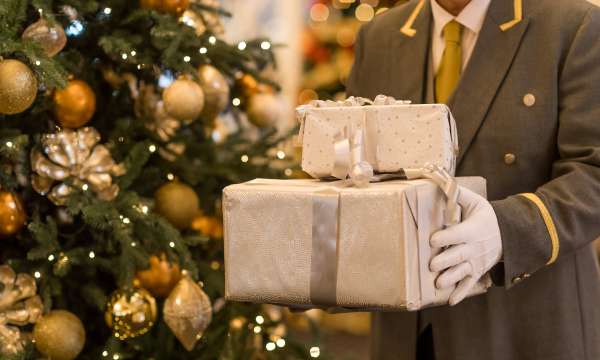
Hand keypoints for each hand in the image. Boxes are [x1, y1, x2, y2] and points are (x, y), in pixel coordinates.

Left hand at [429, 186, 502, 305]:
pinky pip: (470, 284)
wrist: (508, 234)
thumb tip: (438, 181)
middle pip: (459, 255)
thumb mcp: (475, 202)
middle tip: (432, 265)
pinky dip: (461, 293)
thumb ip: (457, 193)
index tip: (432, 239)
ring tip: (438, 283)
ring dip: (451, 278)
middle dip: (446, 260)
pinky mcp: (478, 271)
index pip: (459, 233)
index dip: (446, 236)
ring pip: (463, 271)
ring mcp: (477, 261)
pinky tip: (451, 301)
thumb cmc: (486, 216)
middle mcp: (475, 247)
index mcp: (473, 229)